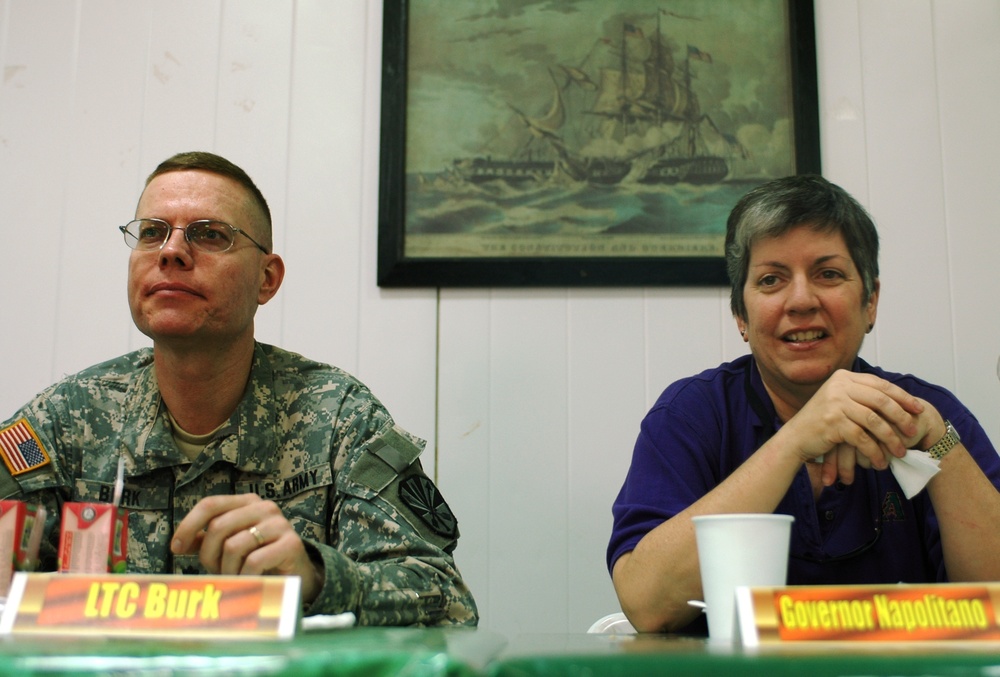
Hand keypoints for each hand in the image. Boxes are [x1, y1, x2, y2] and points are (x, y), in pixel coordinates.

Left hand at [171, 494, 323, 603]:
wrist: (296, 574)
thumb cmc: (258, 559)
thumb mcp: (229, 546)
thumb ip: (206, 541)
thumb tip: (178, 544)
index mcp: (247, 502)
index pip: (210, 504)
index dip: (189, 526)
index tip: (176, 548)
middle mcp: (264, 507)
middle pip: (218, 527)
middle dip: (209, 555)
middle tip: (215, 571)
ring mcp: (279, 524)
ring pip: (234, 546)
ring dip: (228, 569)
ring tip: (235, 577)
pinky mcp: (291, 544)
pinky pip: (254, 561)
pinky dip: (245, 576)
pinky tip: (249, 580)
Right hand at [780, 370, 923, 484]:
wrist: (795, 438)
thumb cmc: (820, 422)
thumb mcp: (840, 401)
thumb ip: (861, 395)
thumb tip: (898, 398)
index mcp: (843, 377)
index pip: (880, 385)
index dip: (902, 397)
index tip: (918, 409)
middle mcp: (839, 386)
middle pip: (881, 400)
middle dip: (901, 417)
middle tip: (913, 432)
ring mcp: (835, 403)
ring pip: (874, 421)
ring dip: (890, 438)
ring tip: (900, 452)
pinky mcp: (832, 422)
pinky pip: (862, 438)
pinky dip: (874, 451)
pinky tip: (880, 460)